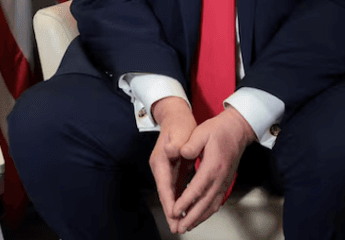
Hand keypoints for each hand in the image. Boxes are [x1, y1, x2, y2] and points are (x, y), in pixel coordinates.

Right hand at [150, 97, 197, 232]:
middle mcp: (160, 167)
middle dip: (171, 211)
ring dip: (174, 210)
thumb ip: (176, 144)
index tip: (175, 214)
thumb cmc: (179, 125)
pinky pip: (175, 189)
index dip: (170, 200)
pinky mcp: (172, 171)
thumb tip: (172, 150)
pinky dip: (178, 201)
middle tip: (177, 228)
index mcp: (161, 160)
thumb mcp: (179, 132)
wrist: (175, 117)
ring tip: (180, 225)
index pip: (164, 184)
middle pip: (165, 193)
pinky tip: (184, 211)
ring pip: (170, 194)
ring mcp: (165, 170)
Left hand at [170, 107, 255, 232]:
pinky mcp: (225, 183)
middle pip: (205, 202)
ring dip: (199, 217)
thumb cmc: (218, 130)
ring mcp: (224, 182)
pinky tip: (199, 216)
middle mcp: (220, 178)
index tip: (175, 211)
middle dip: (192, 216)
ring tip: (187, 226)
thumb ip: (191, 144)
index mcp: (213, 166)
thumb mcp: (202, 132)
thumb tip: (181, 153)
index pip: (197, 188)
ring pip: (212, 205)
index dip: (186, 201)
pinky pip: (216, 201)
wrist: (237, 130)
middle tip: (180, 227)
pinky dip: (207, 212)